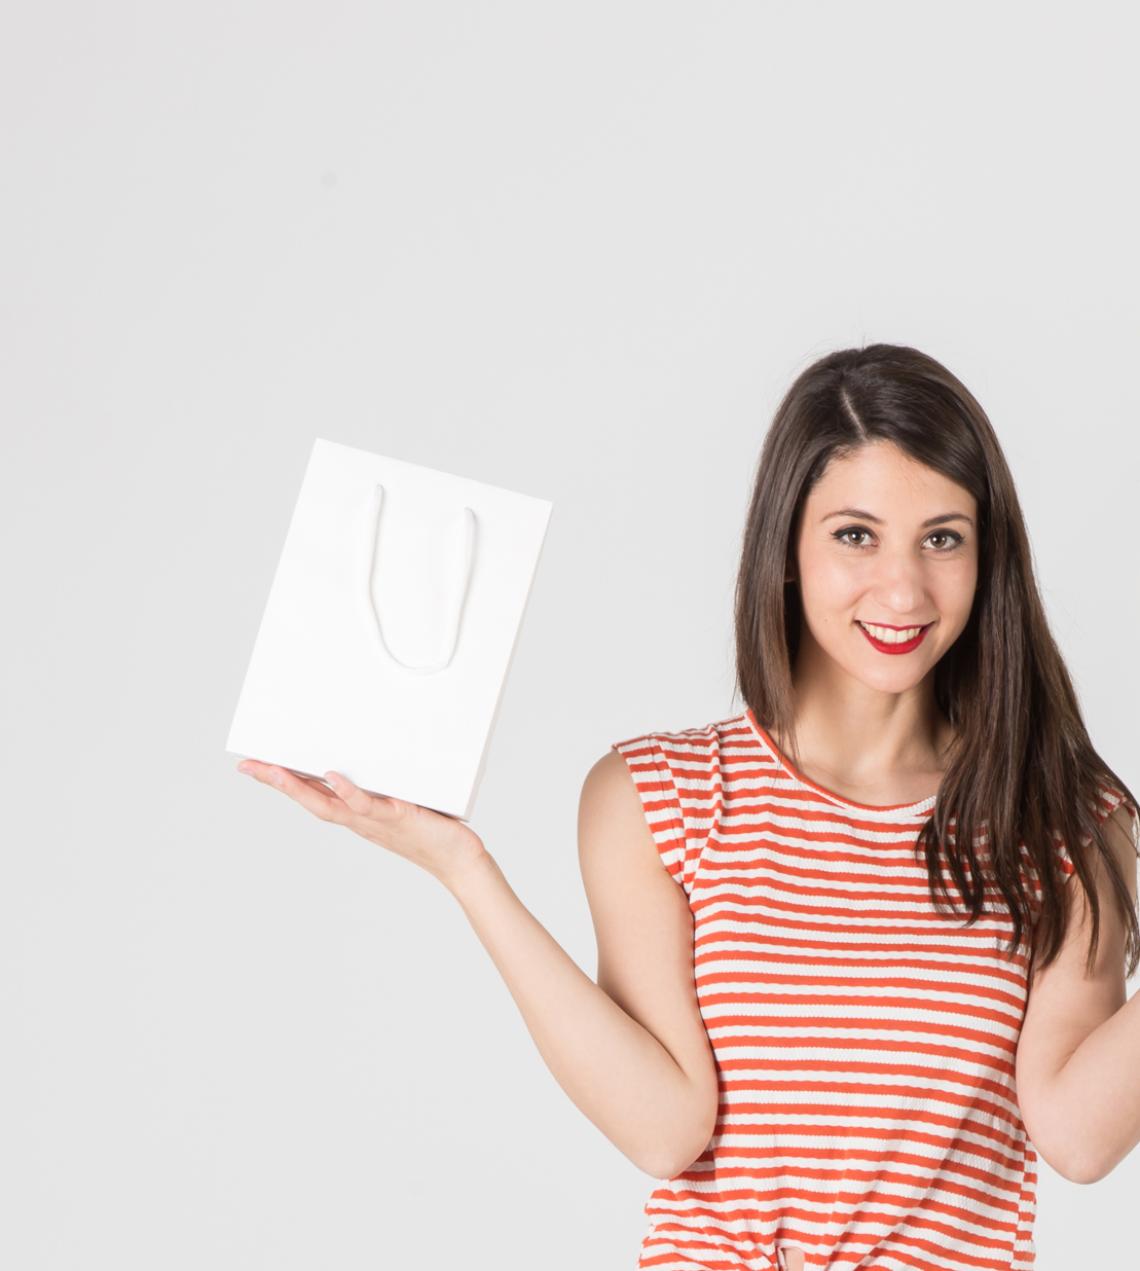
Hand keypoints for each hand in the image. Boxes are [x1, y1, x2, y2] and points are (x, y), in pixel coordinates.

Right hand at [236, 760, 489, 888]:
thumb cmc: (431, 828)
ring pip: (329, 805)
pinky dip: (349, 792)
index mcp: (356, 813)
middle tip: (247, 765)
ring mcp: (374, 820)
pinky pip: (368, 805)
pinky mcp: (397, 817)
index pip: (312, 794)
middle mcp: (359, 819)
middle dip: (276, 782)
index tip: (254, 765)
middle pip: (308, 800)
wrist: (458, 859)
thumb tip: (366, 754)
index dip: (282, 781)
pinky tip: (333, 775)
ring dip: (300, 788)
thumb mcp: (400, 798)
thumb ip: (382, 781)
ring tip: (274, 769)